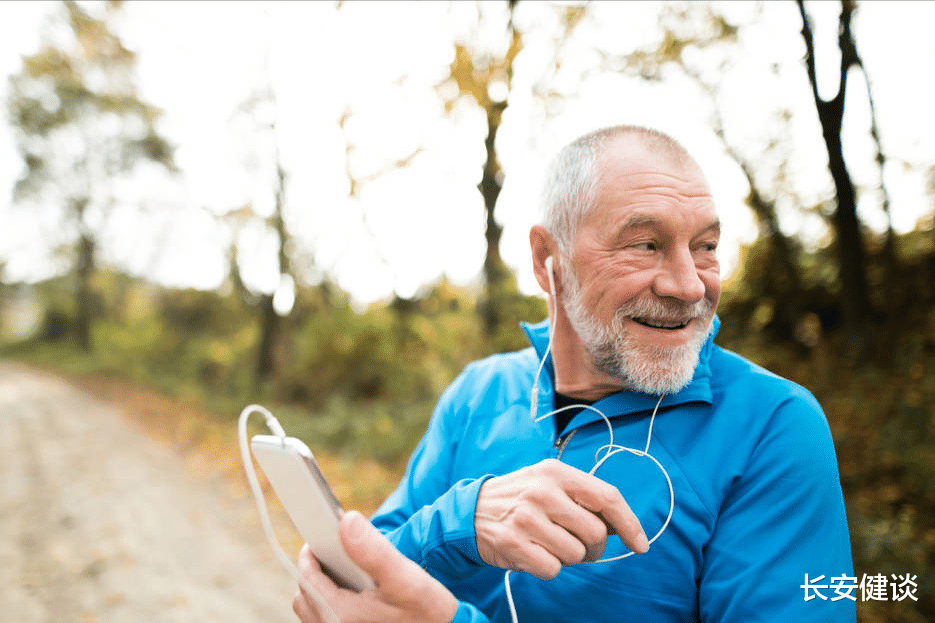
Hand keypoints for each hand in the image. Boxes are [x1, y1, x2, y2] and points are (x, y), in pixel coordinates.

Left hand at [293, 510, 458, 622]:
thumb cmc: (427, 611)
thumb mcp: (405, 578)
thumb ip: (374, 550)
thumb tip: (346, 521)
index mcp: (339, 614)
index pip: (307, 578)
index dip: (310, 554)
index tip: (321, 537)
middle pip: (305, 595)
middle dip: (316, 571)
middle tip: (336, 554)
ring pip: (312, 610)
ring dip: (323, 588)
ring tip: (347, 573)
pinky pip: (325, 620)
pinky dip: (332, 604)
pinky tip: (356, 594)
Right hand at [475, 459, 648, 579]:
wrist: (470, 510)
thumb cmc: (521, 499)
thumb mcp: (550, 484)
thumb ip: (585, 499)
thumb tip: (622, 527)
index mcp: (556, 472)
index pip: (607, 497)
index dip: (630, 524)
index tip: (640, 544)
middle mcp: (542, 491)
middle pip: (595, 533)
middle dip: (594, 548)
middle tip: (578, 546)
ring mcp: (526, 517)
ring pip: (575, 554)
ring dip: (568, 557)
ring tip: (548, 544)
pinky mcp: (513, 543)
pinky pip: (553, 569)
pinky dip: (548, 567)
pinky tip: (533, 552)